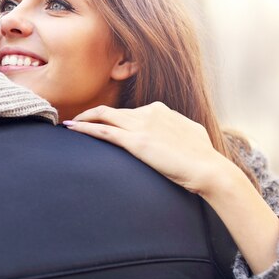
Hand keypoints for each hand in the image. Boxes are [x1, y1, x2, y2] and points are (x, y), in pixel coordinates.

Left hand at [64, 102, 228, 194]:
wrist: (208, 168)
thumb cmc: (203, 156)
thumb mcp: (190, 133)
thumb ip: (177, 129)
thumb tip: (176, 133)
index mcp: (160, 110)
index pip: (129, 112)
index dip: (113, 117)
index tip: (103, 123)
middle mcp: (149, 112)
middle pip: (113, 110)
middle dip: (92, 114)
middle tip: (76, 121)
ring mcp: (141, 125)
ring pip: (104, 115)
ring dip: (84, 118)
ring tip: (70, 125)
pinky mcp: (136, 141)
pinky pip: (104, 130)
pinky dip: (85, 128)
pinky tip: (72, 128)